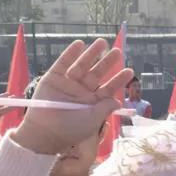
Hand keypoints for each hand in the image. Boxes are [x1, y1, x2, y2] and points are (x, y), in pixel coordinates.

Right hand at [12, 39, 131, 155]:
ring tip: (102, 43)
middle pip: (97, 73)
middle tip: (118, 51)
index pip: (108, 88)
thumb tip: (118, 100)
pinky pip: (63, 63)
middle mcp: (82, 90)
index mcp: (93, 102)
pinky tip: (80, 44)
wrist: (45, 132)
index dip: (118, 79)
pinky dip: (70, 53)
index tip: (129, 71)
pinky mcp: (53, 78)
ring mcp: (68, 83)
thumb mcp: (91, 121)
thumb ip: (104, 109)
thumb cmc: (70, 130)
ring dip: (91, 54)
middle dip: (107, 63)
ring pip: (82, 65)